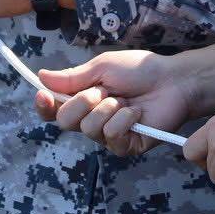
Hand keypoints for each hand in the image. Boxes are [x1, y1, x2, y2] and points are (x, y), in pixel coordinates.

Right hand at [36, 51, 193, 155]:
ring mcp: (108, 135)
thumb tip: (41, 76)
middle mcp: (92, 120)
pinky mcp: (126, 146)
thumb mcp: (102, 67)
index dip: (45, 106)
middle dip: (83, 101)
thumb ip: (72, 77)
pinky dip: (124, 120)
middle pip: (66, 121)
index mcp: (84, 100)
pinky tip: (137, 113)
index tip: (42, 95)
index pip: (54, 110)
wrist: (173, 80)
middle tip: (103, 90)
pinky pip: (112, 137)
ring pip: (89, 129)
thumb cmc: (140, 71)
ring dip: (108, 108)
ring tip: (126, 100)